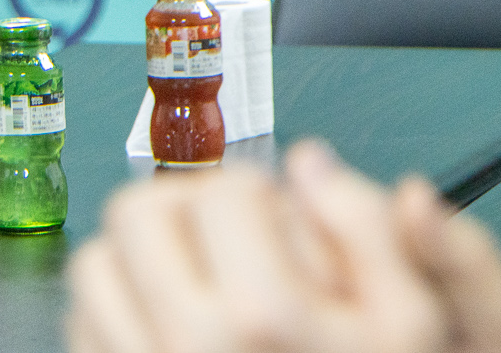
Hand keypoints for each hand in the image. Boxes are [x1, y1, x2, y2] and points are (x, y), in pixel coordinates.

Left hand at [64, 140, 500, 352]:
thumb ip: (373, 231)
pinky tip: (169, 328)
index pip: (224, 190)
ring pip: (96, 263)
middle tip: (229, 242)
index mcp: (266, 317)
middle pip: (140, 212)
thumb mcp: (416, 324)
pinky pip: (84, 324)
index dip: (260, 196)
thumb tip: (313, 165)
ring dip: (143, 261)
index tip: (279, 225)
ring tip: (197, 283)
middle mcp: (188, 346)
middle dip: (186, 213)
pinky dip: (118, 313)